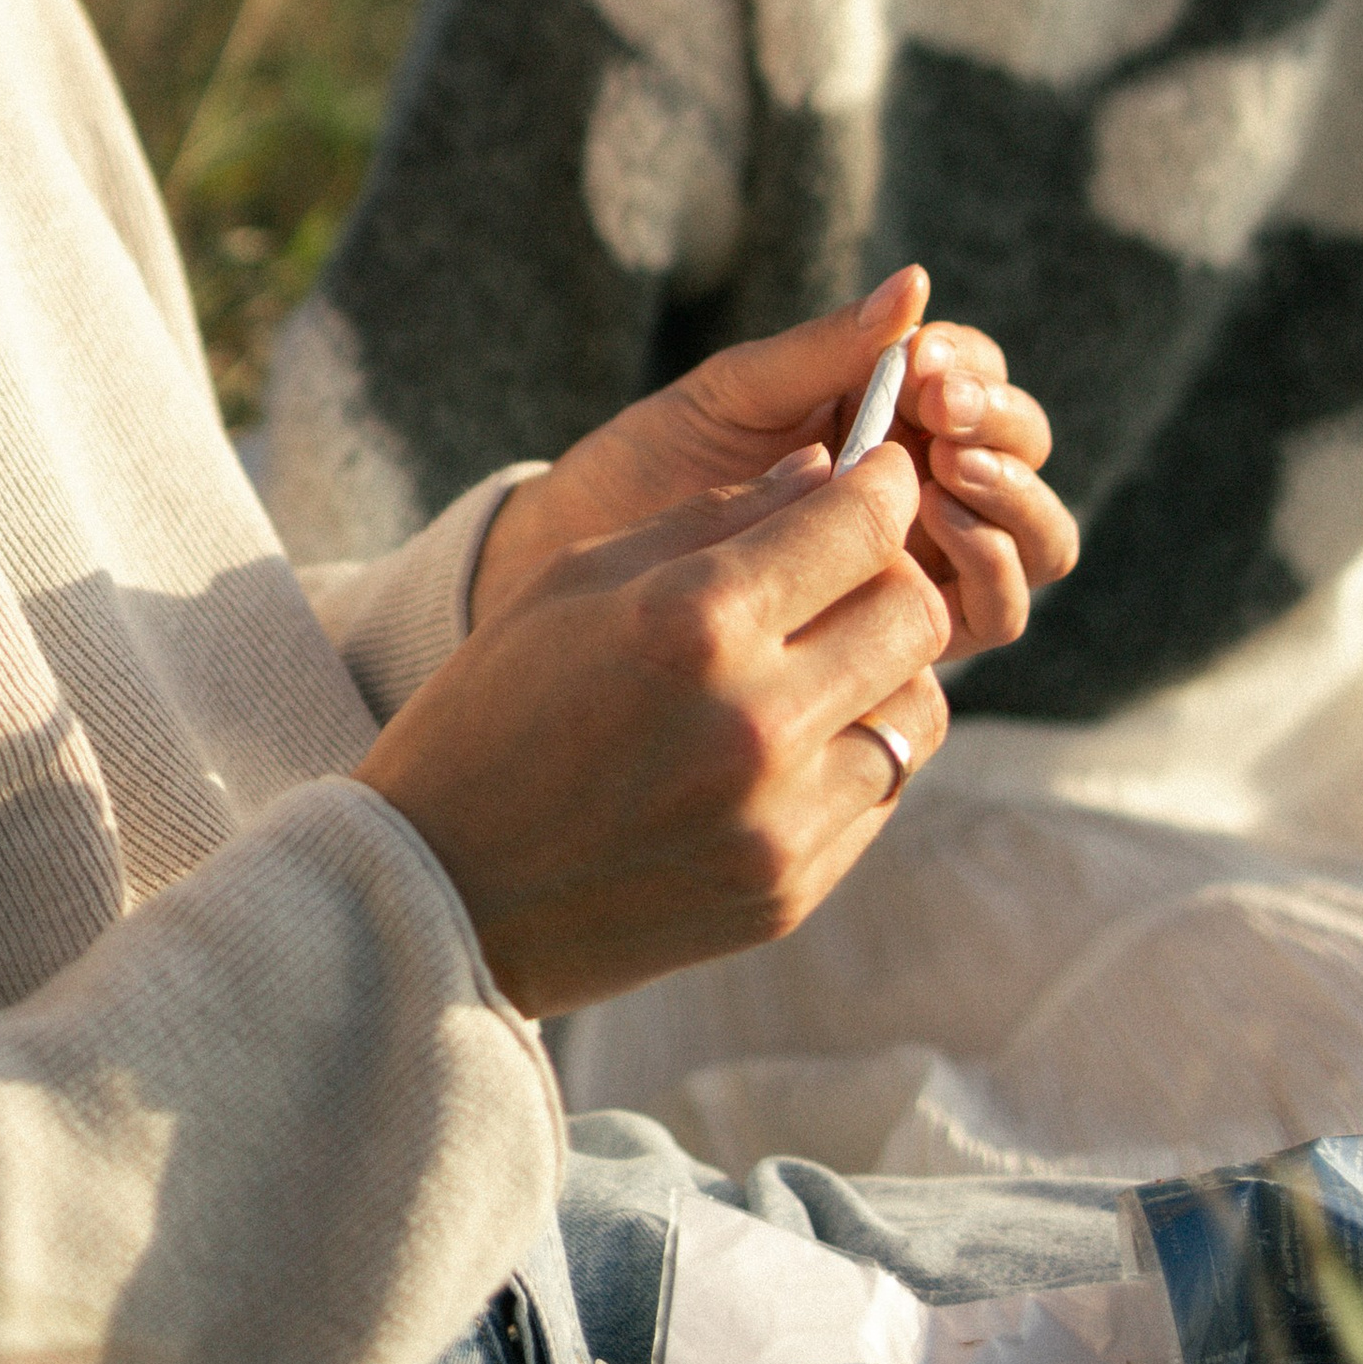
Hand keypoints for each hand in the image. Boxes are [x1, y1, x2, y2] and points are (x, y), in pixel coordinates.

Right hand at [362, 440, 952, 1015]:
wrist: (442, 890)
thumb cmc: (495, 706)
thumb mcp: (579, 577)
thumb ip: (715, 518)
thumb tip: (827, 472)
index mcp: (695, 622)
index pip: (864, 524)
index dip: (883, 484)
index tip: (877, 477)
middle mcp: (756, 722)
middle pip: (917, 612)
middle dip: (895, 571)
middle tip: (849, 567)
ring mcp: (780, 820)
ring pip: (921, 709)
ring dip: (886, 667)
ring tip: (820, 659)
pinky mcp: (790, 891)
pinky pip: (881, 792)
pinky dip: (856, 749)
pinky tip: (791, 739)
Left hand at [472, 267, 1078, 668]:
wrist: (588, 561)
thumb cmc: (655, 463)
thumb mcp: (737, 391)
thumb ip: (827, 348)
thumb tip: (914, 282)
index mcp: (891, 414)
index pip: (980, 382)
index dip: (971, 369)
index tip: (922, 365)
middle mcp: (926, 488)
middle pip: (1024, 456)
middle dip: (1001, 428)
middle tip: (940, 415)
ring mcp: (926, 562)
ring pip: (1035, 541)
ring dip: (1012, 501)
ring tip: (944, 473)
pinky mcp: (909, 635)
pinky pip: (993, 612)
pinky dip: (989, 569)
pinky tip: (925, 539)